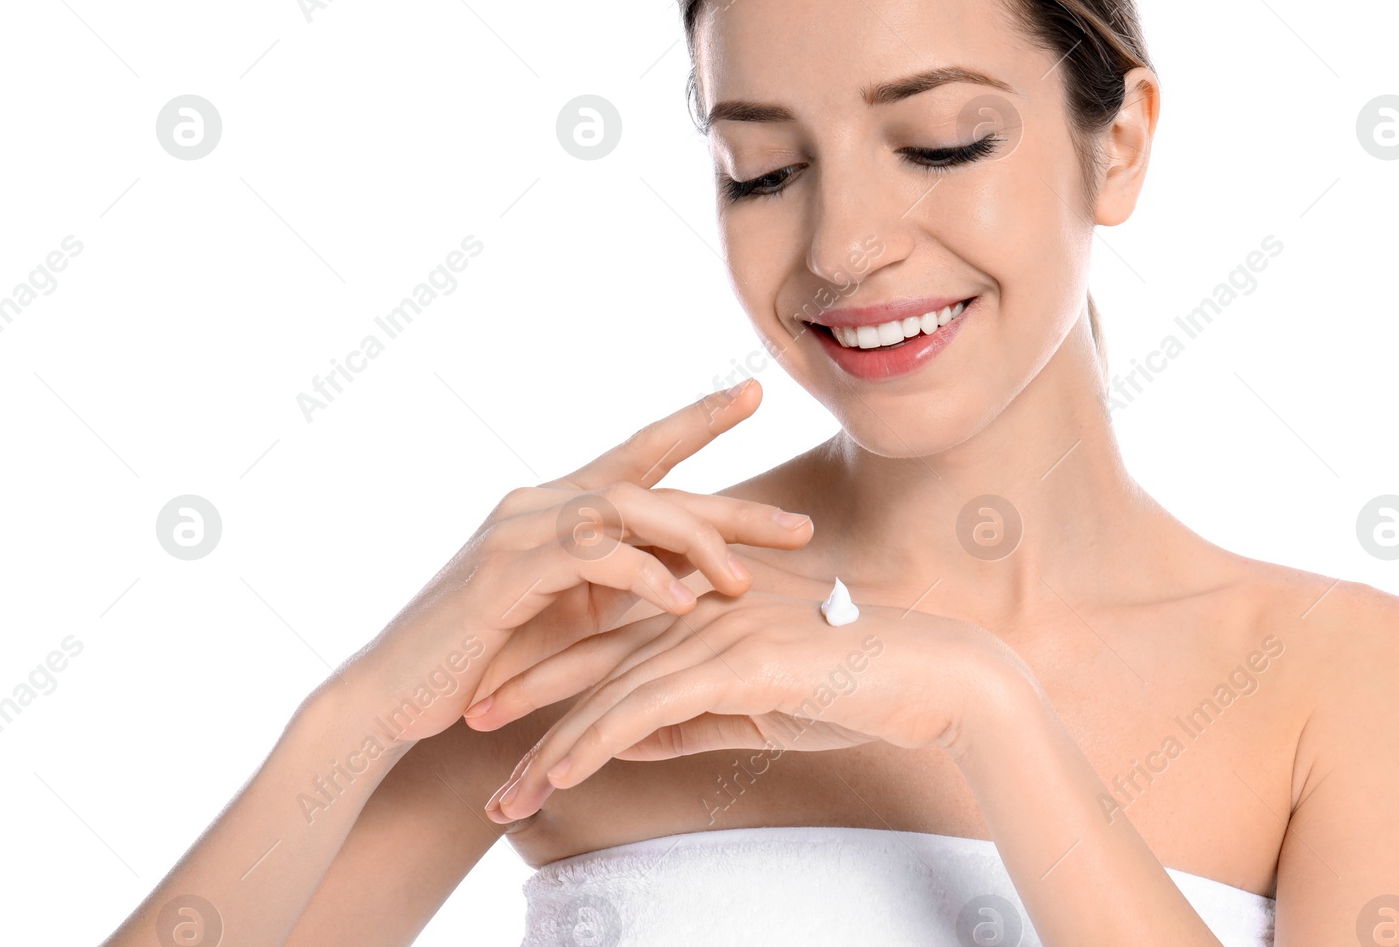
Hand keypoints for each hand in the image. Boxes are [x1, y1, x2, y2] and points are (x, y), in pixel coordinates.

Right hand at [326, 379, 813, 748]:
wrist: (396, 696)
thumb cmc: (486, 661)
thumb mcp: (571, 619)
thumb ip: (621, 587)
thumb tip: (694, 580)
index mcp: (560, 509)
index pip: (641, 454)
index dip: (696, 421)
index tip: (754, 393)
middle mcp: (540, 502)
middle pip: (651, 481)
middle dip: (729, 505)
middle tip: (799, 526)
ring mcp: (518, 530)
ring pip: (624, 506)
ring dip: (690, 542)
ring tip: (739, 582)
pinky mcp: (503, 570)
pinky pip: (588, 556)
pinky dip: (640, 576)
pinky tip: (681, 602)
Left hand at [480, 589, 1015, 821]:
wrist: (931, 677)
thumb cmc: (856, 688)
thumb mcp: (755, 707)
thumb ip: (685, 718)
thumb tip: (620, 741)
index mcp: (703, 605)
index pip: (611, 637)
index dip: (551, 668)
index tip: (501, 702)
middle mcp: (699, 607)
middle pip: (594, 656)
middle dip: (526, 694)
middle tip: (466, 723)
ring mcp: (715, 628)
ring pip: (610, 689)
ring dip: (549, 743)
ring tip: (502, 793)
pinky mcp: (734, 660)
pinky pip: (647, 707)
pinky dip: (596, 742)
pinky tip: (557, 775)